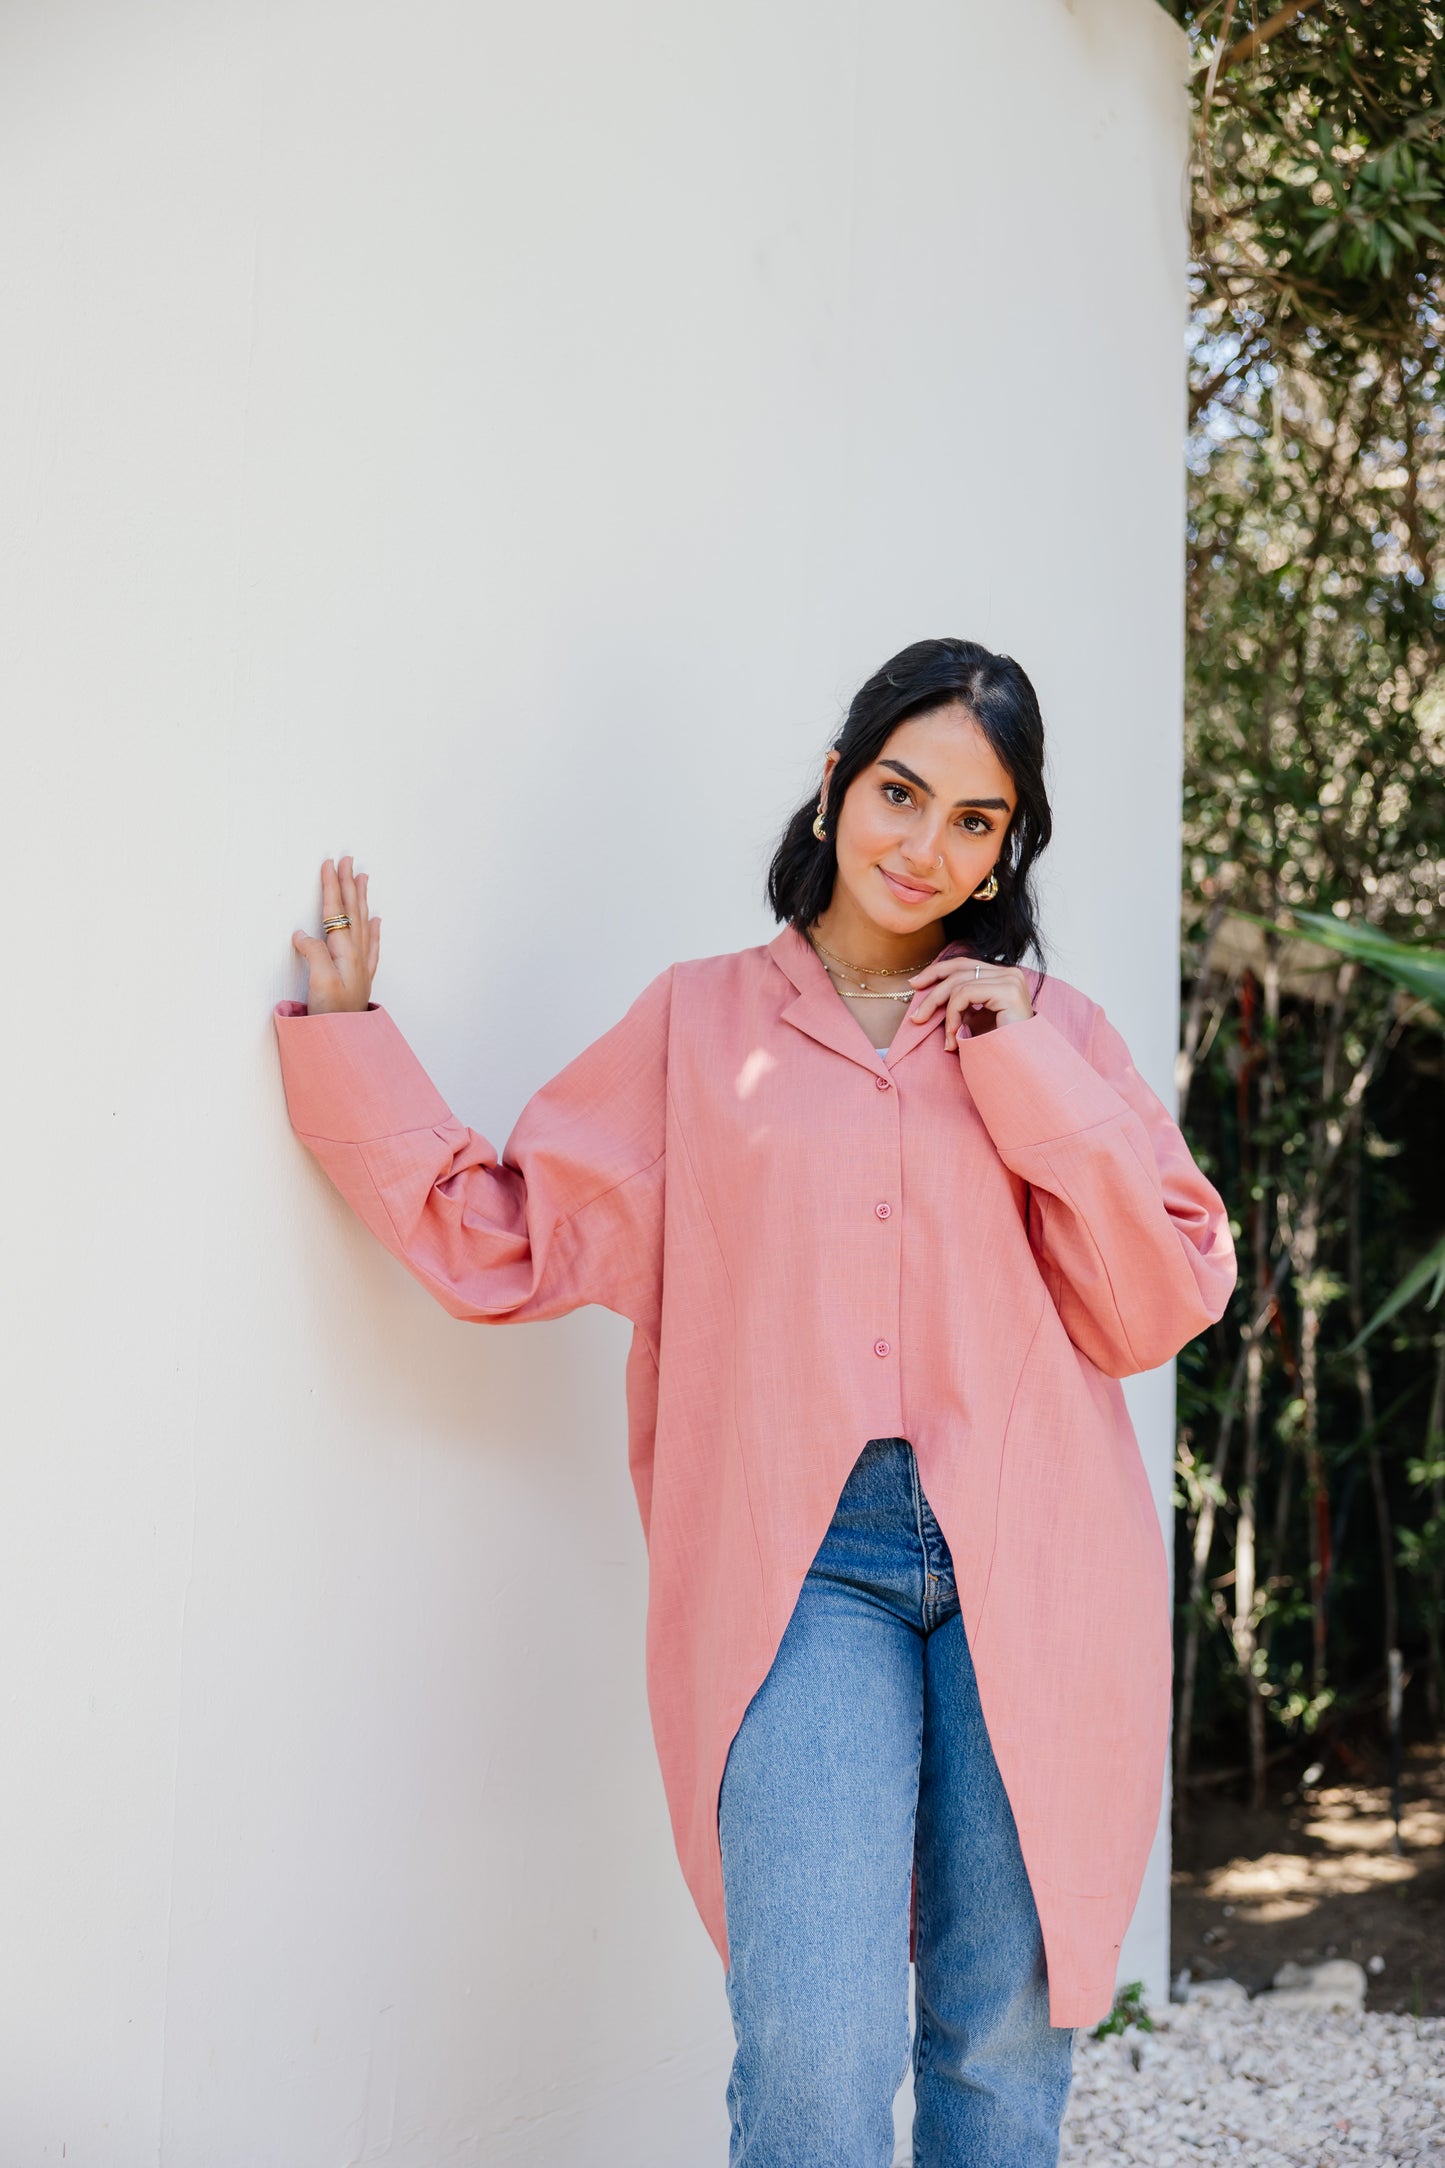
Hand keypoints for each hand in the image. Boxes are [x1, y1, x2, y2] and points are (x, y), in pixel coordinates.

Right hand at [291, 855, 380, 1014]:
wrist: (347, 1040)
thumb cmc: (332, 1014)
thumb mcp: (320, 981)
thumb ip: (313, 953)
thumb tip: (303, 935)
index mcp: (345, 951)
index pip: (337, 911)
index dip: (332, 887)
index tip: (329, 864)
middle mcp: (356, 954)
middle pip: (352, 911)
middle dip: (348, 884)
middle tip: (348, 860)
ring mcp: (361, 964)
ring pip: (363, 921)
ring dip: (361, 898)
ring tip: (363, 877)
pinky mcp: (361, 977)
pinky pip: (372, 944)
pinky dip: (374, 928)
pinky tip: (377, 920)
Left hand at [905, 955, 1033, 1050]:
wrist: (1021, 1067)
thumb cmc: (998, 1048)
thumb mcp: (975, 1020)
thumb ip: (960, 1004)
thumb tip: (930, 994)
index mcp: (1003, 976)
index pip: (964, 964)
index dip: (937, 971)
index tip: (915, 984)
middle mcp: (1010, 973)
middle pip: (959, 970)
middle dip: (932, 991)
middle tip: (916, 1016)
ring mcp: (1010, 980)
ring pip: (958, 984)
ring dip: (943, 1012)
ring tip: (946, 1040)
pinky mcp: (1007, 991)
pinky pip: (965, 994)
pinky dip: (953, 1015)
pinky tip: (954, 1036)